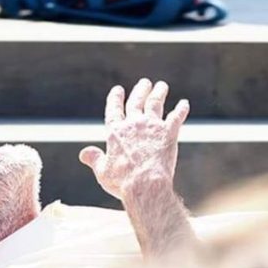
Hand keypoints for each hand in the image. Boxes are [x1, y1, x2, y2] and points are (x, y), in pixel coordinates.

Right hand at [80, 79, 188, 200]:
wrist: (145, 184)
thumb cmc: (122, 181)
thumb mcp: (102, 172)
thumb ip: (94, 159)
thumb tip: (83, 153)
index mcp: (116, 132)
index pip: (114, 110)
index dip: (115, 99)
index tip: (118, 90)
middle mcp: (133, 124)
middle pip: (136, 102)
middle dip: (140, 90)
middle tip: (145, 82)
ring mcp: (152, 126)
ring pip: (155, 103)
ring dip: (159, 93)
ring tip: (161, 86)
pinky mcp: (169, 133)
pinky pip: (176, 117)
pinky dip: (181, 109)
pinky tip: (184, 103)